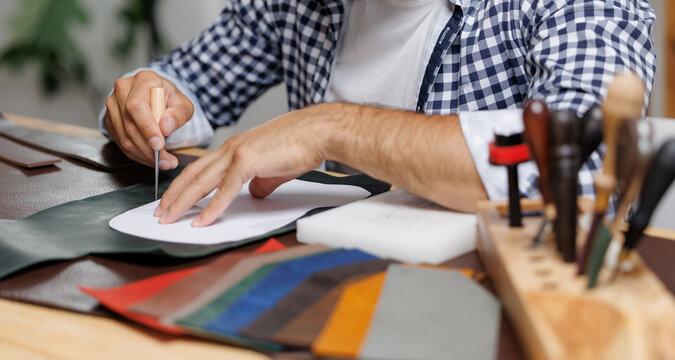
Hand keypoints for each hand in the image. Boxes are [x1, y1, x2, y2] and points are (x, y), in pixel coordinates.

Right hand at [104, 70, 193, 168]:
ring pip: (124, 137)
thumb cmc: (170, 99)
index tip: (159, 145)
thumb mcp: (183, 104)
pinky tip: (151, 158)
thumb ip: (178, 114)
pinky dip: (138, 154)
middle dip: (149, 148)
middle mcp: (123, 89)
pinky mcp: (110, 120)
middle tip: (167, 161)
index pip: (136, 106)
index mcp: (143, 80)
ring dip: (144, 155)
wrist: (157, 97)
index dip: (147, 128)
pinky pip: (121, 142)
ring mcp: (113, 105)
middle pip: (130, 125)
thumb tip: (165, 127)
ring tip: (164, 163)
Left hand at [155, 104, 332, 226]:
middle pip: (192, 174)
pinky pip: (225, 190)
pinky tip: (201, 220)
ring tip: (169, 219)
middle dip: (173, 196)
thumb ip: (260, 182)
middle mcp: (230, 148)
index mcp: (234, 147)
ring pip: (201, 182)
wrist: (317, 133)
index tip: (173, 200)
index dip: (183, 185)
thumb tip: (254, 195)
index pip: (200, 168)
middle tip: (160, 214)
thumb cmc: (300, 145)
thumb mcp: (273, 168)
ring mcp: (237, 153)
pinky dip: (211, 207)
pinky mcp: (248, 161)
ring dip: (182, 202)